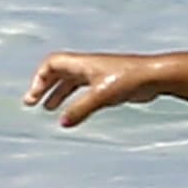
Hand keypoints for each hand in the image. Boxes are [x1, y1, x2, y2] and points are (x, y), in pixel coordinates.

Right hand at [22, 52, 159, 127]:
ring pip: (72, 82)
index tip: (35, 97)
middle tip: (32, 103)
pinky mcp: (109, 84)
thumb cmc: (129, 80)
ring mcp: (99, 75)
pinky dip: (75, 100)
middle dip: (44, 86)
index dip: (40, 78)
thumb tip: (62, 123)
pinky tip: (75, 113)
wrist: (155, 77)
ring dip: (58, 93)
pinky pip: (85, 90)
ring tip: (50, 110)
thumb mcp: (101, 96)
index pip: (52, 64)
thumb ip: (81, 109)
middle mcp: (88, 67)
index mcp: (83, 64)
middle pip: (59, 72)